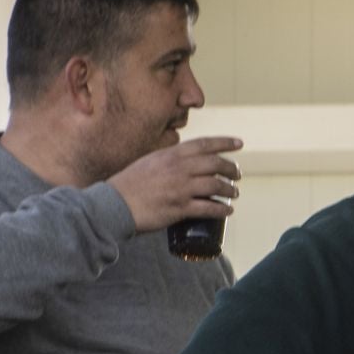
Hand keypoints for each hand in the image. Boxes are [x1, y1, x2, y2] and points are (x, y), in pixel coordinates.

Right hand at [107, 136, 243, 233]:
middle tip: (237, 175)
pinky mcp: (179, 208)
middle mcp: (179, 168)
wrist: (113, 204)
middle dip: (231, 168)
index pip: (204, 144)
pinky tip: (227, 211)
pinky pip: (208, 208)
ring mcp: (180, 188)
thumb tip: (184, 163)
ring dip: (230, 190)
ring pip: (215, 185)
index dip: (225, 143)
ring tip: (234, 193)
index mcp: (171, 154)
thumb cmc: (129, 184)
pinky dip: (221, 209)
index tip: (239, 143)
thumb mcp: (149, 162)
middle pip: (215, 164)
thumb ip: (168, 160)